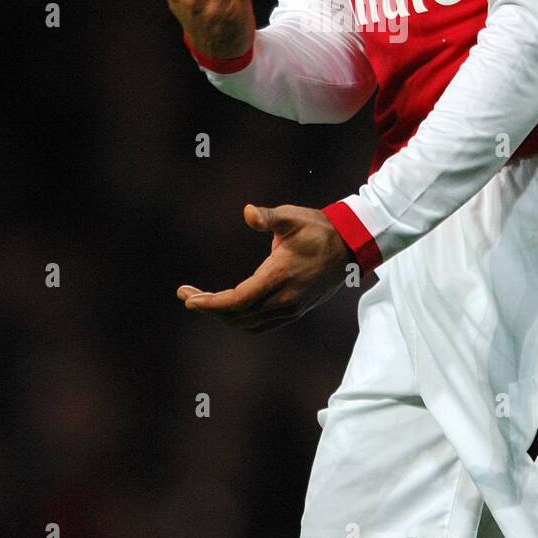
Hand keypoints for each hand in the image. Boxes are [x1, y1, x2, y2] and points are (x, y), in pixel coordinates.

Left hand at [177, 204, 352, 331]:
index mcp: (279, 276)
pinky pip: (260, 325)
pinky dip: (240, 319)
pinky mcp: (294, 311)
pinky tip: (228, 307)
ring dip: (223, 315)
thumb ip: (268, 217)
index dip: (211, 304)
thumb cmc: (318, 228)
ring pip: (248, 324)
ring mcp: (291, 308)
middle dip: (209, 308)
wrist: (351, 247)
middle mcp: (284, 299)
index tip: (189, 300)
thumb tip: (247, 212)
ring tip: (202, 300)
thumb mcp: (292, 216)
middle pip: (238, 315)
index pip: (238, 300)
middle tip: (186, 294)